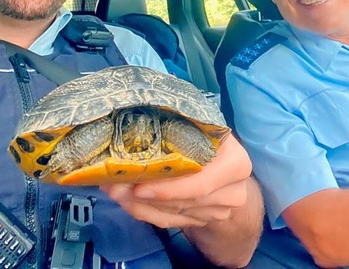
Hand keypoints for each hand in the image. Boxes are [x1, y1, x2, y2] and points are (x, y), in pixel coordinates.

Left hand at [101, 133, 251, 228]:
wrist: (224, 163)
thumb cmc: (206, 136)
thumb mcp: (198, 127)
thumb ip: (176, 131)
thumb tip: (131, 135)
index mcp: (235, 162)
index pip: (201, 183)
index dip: (168, 188)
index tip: (137, 186)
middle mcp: (232, 190)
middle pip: (183, 201)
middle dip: (144, 196)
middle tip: (113, 187)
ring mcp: (220, 210)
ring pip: (173, 214)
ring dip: (139, 204)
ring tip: (114, 190)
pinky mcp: (204, 221)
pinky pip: (169, 222)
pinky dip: (145, 212)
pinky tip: (127, 201)